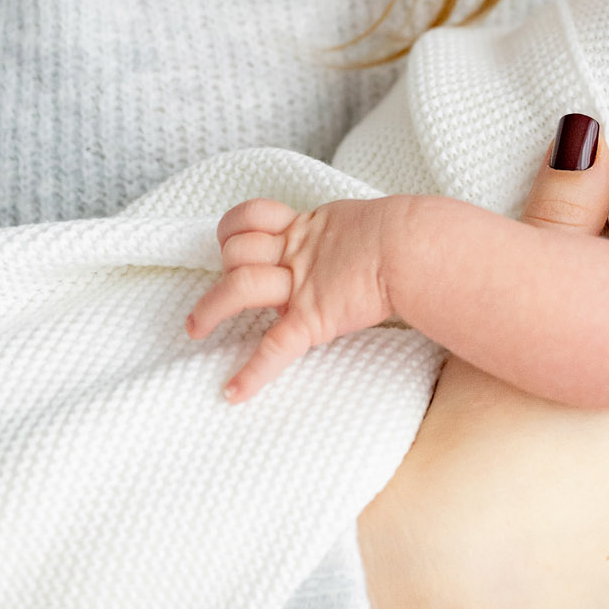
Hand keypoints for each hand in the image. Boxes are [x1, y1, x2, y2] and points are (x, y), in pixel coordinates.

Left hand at [186, 196, 395, 401]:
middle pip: (237, 251)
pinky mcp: (312, 317)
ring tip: (195, 329)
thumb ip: (337, 236)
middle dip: (222, 266)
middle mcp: (296, 256)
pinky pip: (276, 347)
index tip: (228, 242)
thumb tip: (344, 245)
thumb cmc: (399, 236)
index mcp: (305, 230)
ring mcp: (301, 286)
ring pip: (239, 287)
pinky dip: (252, 373)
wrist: (414, 247)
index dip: (232, 227)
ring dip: (209, 309)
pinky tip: (232, 393)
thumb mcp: (358, 226)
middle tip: (219, 290)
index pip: (251, 216)